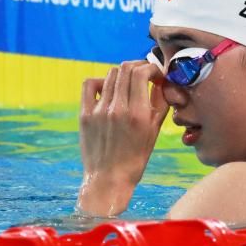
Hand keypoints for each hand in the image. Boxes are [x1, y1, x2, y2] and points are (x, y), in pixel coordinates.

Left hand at [77, 61, 168, 215]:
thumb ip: (160, 103)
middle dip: (138, 66)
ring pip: (111, 74)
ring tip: (128, 83)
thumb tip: (161, 81)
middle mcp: (118, 109)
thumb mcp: (155, 132)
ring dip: (123, 74)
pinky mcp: (85, 114)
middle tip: (144, 74)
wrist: (109, 179)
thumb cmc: (135, 158)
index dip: (151, 67)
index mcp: (139, 115)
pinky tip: (108, 89)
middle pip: (125, 68)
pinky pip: (90, 84)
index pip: (141, 72)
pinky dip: (101, 80)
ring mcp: (99, 111)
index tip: (156, 74)